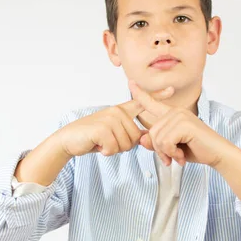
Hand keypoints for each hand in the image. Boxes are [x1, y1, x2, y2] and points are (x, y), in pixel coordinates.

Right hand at [55, 86, 174, 157]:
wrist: (68, 139)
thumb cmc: (92, 138)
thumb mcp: (113, 134)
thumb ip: (129, 134)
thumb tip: (145, 139)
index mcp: (121, 111)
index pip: (141, 102)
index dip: (157, 96)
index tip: (172, 89)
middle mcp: (117, 112)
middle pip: (136, 138)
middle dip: (123, 146)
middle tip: (107, 141)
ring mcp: (110, 118)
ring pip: (127, 144)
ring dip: (113, 149)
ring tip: (101, 142)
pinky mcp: (102, 127)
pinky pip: (114, 147)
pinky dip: (106, 151)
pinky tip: (97, 145)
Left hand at [129, 80, 229, 167]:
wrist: (218, 154)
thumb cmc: (197, 149)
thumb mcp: (172, 148)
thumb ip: (156, 143)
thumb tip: (142, 139)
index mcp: (172, 114)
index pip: (152, 102)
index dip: (140, 94)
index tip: (130, 82)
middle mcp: (176, 111)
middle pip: (152, 132)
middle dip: (160, 150)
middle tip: (171, 158)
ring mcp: (180, 116)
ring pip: (157, 138)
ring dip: (167, 153)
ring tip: (178, 157)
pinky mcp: (184, 124)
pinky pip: (166, 142)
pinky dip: (172, 153)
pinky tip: (181, 156)